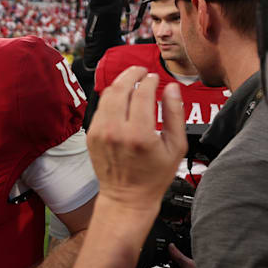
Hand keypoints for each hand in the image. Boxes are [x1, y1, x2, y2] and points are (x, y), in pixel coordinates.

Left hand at [86, 66, 186, 213]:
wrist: (127, 197)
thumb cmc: (153, 176)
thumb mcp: (175, 147)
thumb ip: (174, 114)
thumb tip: (171, 88)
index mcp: (139, 134)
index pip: (142, 93)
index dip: (149, 80)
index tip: (154, 77)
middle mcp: (116, 131)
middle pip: (121, 88)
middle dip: (131, 74)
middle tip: (141, 71)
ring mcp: (100, 132)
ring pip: (107, 95)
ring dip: (119, 83)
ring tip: (130, 79)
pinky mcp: (91, 135)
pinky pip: (100, 108)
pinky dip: (110, 98)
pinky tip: (120, 97)